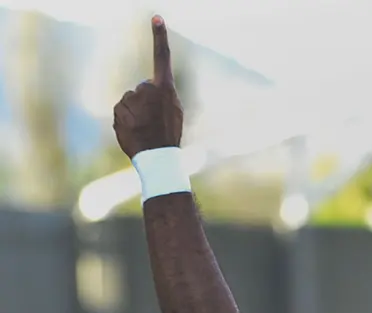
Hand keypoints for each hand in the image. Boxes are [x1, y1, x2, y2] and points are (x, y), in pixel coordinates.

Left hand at [113, 15, 182, 159]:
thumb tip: (143, 90)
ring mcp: (132, 99)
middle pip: (142, 89)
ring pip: (130, 101)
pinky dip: (125, 121)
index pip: (162, 57)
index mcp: (165, 88)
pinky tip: (134, 132)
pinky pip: (120, 111)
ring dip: (134, 113)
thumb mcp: (173, 112)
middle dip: (145, 102)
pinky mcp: (119, 109)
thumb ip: (161, 97)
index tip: (156, 18)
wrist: (157, 156)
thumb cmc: (169, 135)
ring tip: (144, 128)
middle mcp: (147, 89)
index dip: (159, 37)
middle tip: (154, 121)